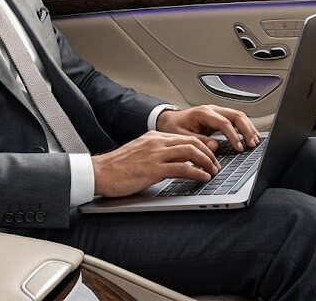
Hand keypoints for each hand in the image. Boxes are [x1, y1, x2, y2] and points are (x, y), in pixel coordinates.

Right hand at [92, 131, 219, 197]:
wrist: (99, 173)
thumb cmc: (116, 167)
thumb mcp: (139, 154)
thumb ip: (155, 154)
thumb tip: (173, 162)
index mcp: (153, 137)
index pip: (185, 136)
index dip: (202, 146)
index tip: (210, 156)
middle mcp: (156, 142)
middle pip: (192, 141)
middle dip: (208, 153)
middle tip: (216, 165)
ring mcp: (155, 154)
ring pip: (191, 151)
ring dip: (206, 162)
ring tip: (213, 172)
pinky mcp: (154, 169)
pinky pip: (182, 168)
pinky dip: (196, 172)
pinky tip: (202, 178)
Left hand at [156, 104, 259, 152]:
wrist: (169, 120)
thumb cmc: (173, 127)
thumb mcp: (180, 136)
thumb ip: (197, 141)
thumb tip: (214, 146)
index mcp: (202, 113)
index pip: (224, 122)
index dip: (233, 136)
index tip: (239, 148)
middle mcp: (212, 109)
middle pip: (235, 115)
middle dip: (246, 129)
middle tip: (252, 144)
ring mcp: (216, 112)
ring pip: (238, 115)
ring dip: (248, 128)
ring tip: (254, 141)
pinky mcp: (219, 117)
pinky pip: (235, 119)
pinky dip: (244, 127)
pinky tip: (249, 137)